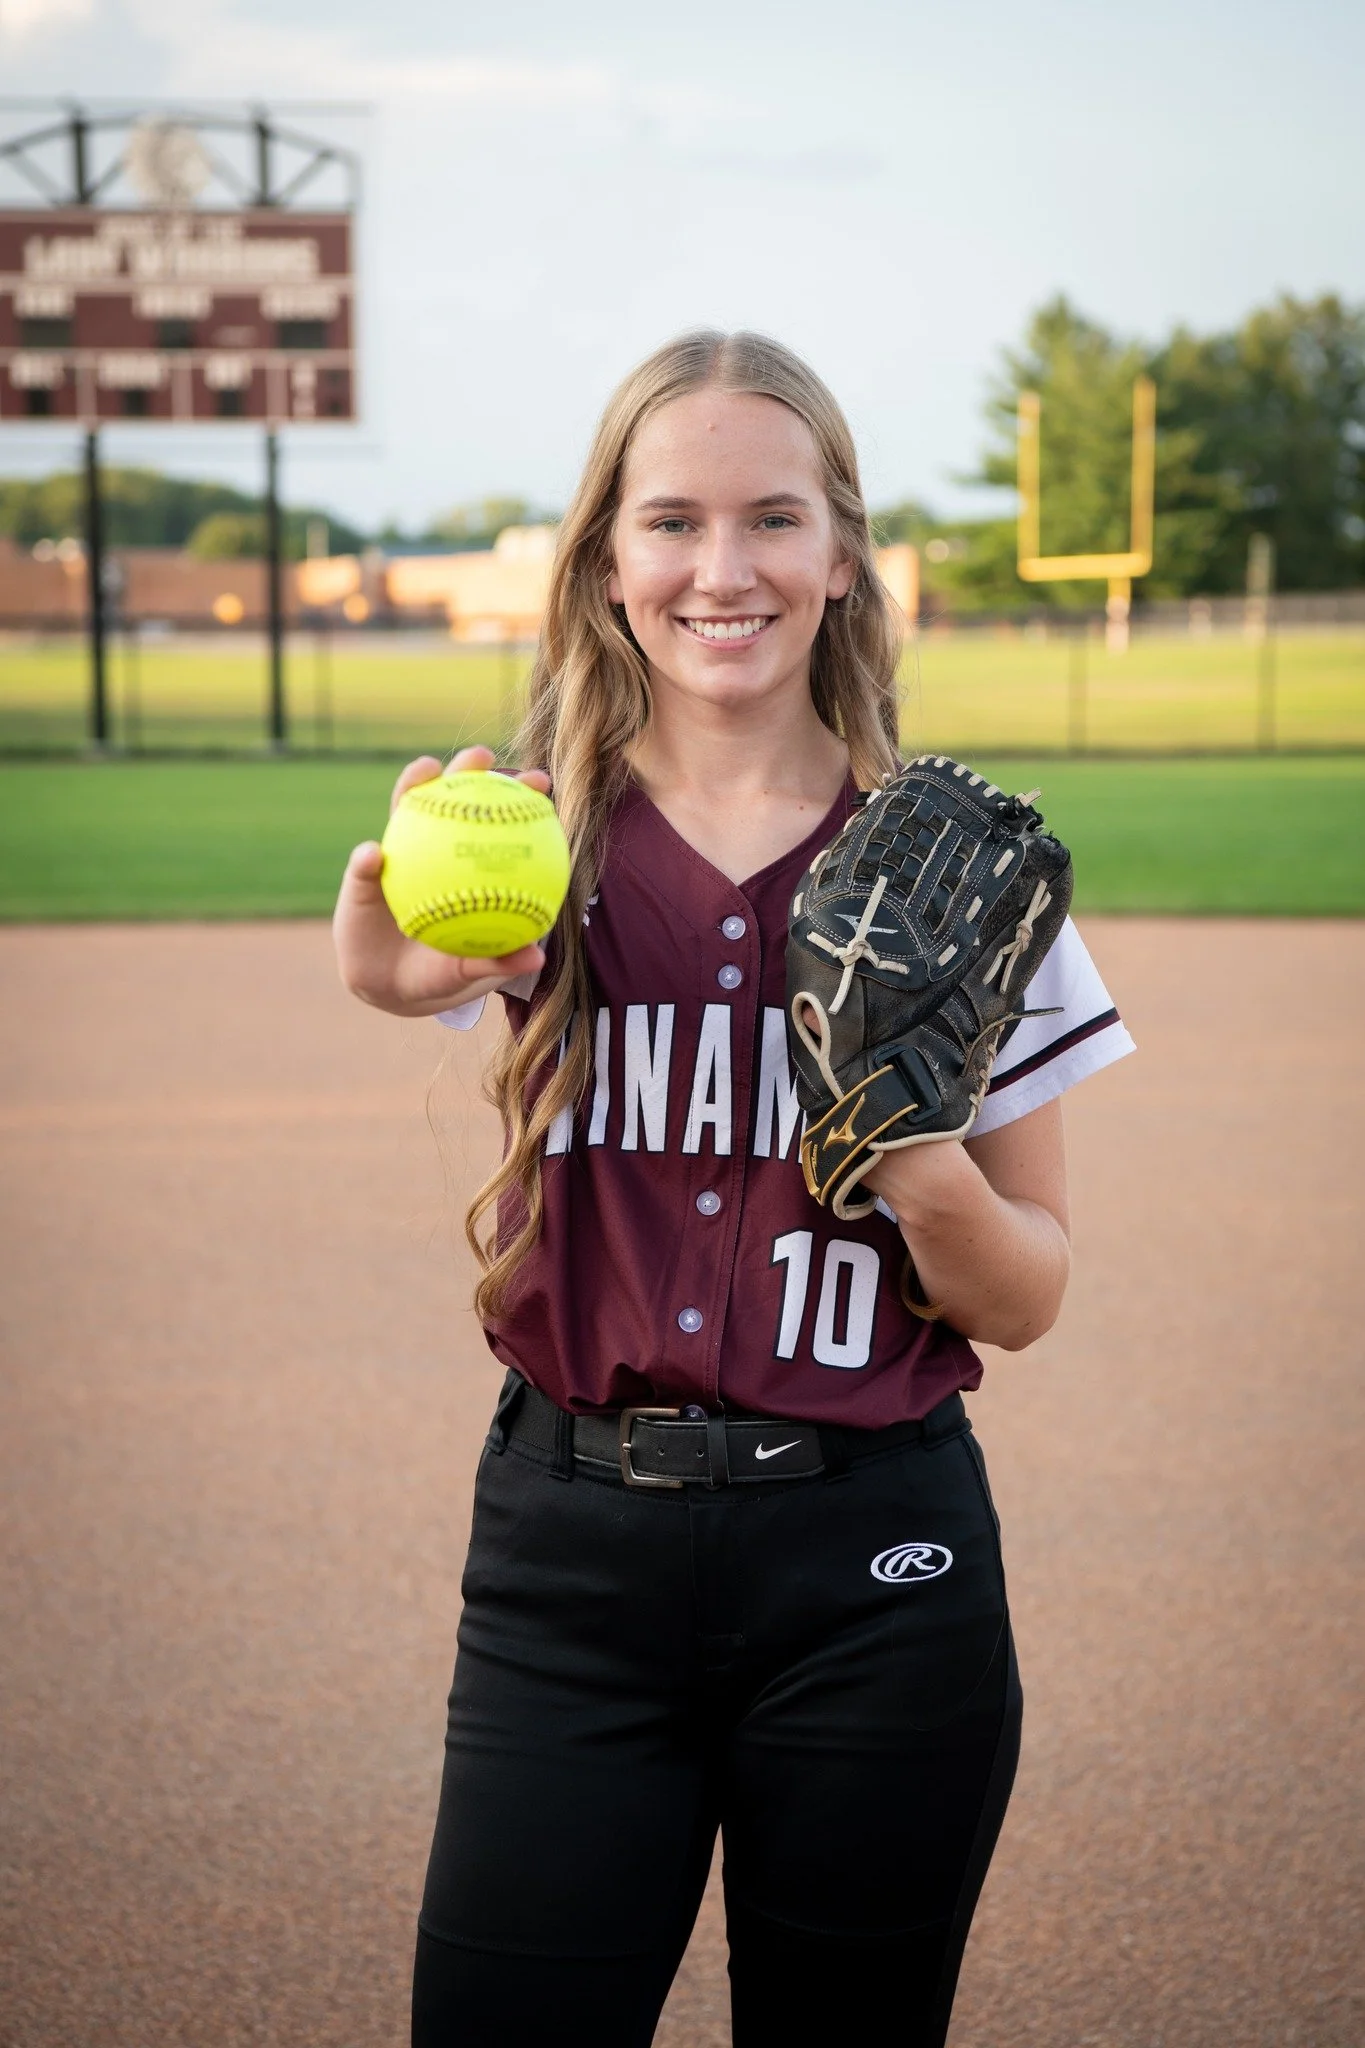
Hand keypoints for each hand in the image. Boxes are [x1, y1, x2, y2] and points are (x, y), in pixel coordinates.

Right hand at [332, 745, 553, 1016]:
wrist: (390, 985)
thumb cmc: (439, 974)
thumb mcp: (469, 973)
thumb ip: (498, 962)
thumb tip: (537, 956)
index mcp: (470, 866)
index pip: (498, 822)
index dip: (518, 797)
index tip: (539, 782)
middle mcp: (437, 848)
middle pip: (454, 798)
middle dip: (470, 767)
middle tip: (482, 755)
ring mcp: (399, 852)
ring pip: (407, 809)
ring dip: (414, 784)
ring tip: (424, 770)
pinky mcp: (364, 871)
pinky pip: (363, 864)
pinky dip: (366, 860)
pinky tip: (372, 856)